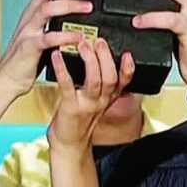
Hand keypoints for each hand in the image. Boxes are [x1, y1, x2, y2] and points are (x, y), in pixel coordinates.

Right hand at [0, 0, 91, 97]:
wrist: (8, 79)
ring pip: (47, 9)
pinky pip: (48, 38)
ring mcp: (28, 31)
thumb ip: (54, 22)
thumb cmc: (27, 58)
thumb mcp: (41, 33)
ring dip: (69, 5)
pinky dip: (65, 36)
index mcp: (33, 12)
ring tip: (88, 6)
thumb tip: (73, 10)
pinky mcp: (30, 47)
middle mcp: (29, 17)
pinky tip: (79, 37)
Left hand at [46, 38, 133, 186]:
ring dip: (90, 61)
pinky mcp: (70, 107)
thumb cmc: (79, 120)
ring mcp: (87, 105)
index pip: (124, 81)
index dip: (128, 68)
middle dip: (106, 58)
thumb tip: (98, 58)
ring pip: (95, 81)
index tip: (129, 53)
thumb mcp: (96, 102)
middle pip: (110, 77)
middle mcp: (101, 101)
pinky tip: (57, 56)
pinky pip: (68, 86)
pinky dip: (63, 69)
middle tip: (99, 40)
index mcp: (108, 98)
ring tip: (82, 44)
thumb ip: (100, 84)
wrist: (68, 146)